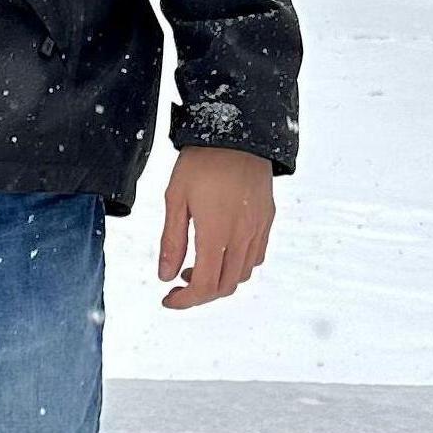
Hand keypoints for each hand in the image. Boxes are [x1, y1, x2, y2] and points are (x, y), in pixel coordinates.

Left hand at [158, 145, 273, 308]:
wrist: (236, 132)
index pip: (205, 285)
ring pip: (242, 274)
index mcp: (216, 233)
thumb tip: (165, 276)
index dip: (185, 300)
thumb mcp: (175, 197)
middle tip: (178, 284)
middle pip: (225, 286)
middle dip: (200, 294)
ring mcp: (258, 229)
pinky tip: (220, 251)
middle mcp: (242, 236)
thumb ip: (171, 240)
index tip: (168, 299)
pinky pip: (256, 256)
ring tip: (196, 265)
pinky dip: (237, 265)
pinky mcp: (267, 220)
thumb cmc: (201, 162)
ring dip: (219, 281)